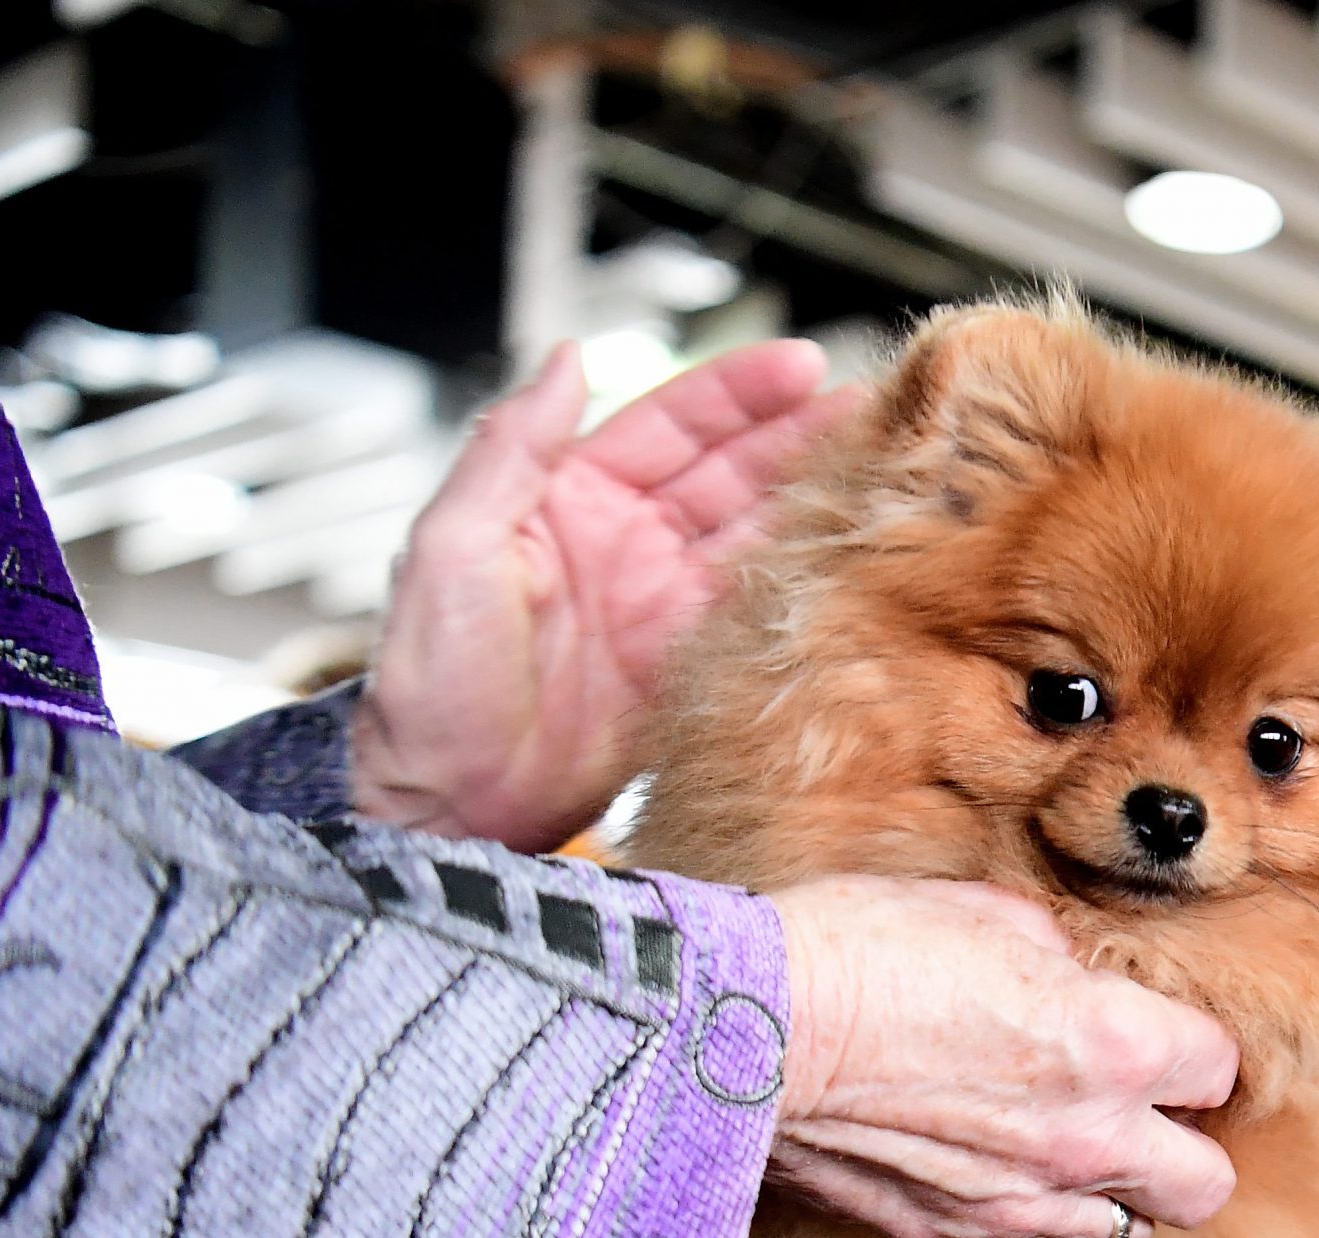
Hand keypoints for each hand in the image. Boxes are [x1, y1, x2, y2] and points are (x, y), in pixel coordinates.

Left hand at [353, 341, 864, 851]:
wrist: (453, 799)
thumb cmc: (431, 678)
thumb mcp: (453, 546)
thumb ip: (510, 449)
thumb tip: (566, 357)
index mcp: (572, 495)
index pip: (671, 424)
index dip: (738, 392)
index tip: (802, 365)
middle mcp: (630, 541)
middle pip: (732, 470)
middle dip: (801, 435)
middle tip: (878, 413)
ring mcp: (665, 605)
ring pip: (758, 533)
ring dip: (818, 502)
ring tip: (887, 475)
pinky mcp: (691, 666)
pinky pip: (761, 612)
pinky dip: (807, 583)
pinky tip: (853, 560)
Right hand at [767, 877, 1239, 1237]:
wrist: (752, 1033)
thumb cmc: (862, 949)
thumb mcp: (986, 913)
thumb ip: (1058, 957)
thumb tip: (1069, 975)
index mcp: (1117, 1045)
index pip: (1218, 1070)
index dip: (1190, 1051)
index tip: (1159, 1040)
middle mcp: (1089, 1140)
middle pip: (1205, 1186)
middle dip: (1187, 1149)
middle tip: (1145, 1115)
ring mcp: (1024, 1202)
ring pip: (1125, 1234)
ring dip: (1112, 1193)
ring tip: (1067, 1150)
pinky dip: (1028, 1217)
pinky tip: (994, 1173)